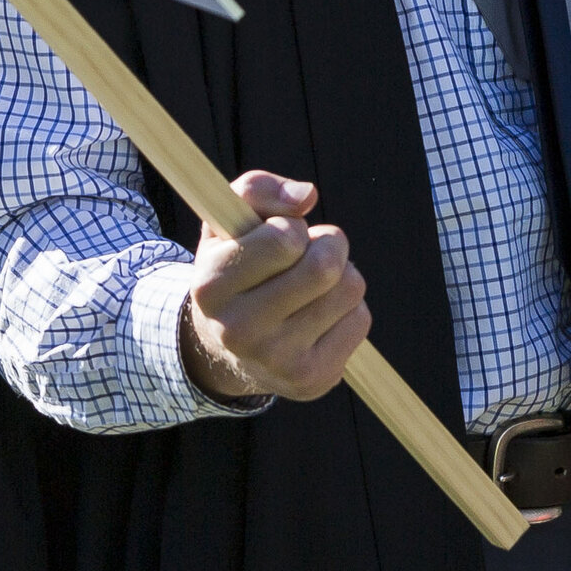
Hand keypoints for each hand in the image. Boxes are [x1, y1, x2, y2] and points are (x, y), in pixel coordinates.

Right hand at [181, 171, 369, 403]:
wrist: (230, 347)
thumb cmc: (237, 266)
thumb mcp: (229, 221)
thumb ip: (259, 189)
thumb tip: (306, 196)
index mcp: (210, 286)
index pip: (284, 238)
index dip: (291, 227)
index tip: (278, 237)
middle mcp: (238, 330)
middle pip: (325, 266)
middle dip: (329, 244)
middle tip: (311, 251)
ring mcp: (276, 361)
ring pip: (350, 289)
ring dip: (341, 274)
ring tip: (313, 284)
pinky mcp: (311, 380)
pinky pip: (360, 321)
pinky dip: (349, 308)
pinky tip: (320, 314)